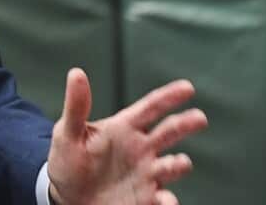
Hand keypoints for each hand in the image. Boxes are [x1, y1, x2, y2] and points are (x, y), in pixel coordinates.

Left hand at [47, 68, 208, 204]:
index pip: (150, 107)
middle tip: (199, 118)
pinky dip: (168, 200)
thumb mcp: (67, 133)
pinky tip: (167, 200)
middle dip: (185, 124)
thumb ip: (76, 106)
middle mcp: (141, 149)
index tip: (188, 87)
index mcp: (124, 127)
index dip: (168, 96)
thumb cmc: (68, 161)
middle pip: (169, 132)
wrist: (67, 198)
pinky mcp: (145, 199)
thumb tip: (76, 73)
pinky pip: (162, 199)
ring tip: (181, 162)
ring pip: (170, 166)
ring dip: (178, 164)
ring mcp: (146, 174)